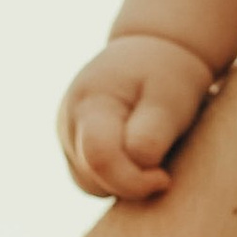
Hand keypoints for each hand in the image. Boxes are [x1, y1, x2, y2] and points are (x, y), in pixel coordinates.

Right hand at [60, 33, 219, 200]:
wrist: (151, 52)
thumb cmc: (165, 75)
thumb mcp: (169, 100)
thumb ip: (153, 135)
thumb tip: (139, 167)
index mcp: (90, 103)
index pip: (100, 158)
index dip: (133, 181)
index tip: (165, 178)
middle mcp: (68, 122)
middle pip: (92, 178)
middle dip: (131, 183)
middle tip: (164, 168)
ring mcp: (67, 136)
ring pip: (91, 184)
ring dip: (123, 182)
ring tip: (151, 155)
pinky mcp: (74, 148)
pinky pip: (93, 180)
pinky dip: (117, 179)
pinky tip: (137, 158)